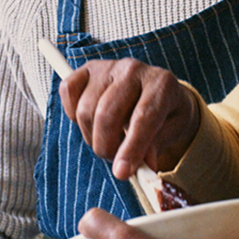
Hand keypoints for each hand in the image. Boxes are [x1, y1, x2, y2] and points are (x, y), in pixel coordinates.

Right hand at [58, 58, 200, 181]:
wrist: (158, 92)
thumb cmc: (165, 114)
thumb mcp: (170, 132)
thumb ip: (153, 148)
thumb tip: (137, 168)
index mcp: (162, 83)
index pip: (143, 117)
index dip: (131, 148)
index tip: (122, 173)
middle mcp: (134, 69)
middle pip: (107, 114)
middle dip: (106, 147)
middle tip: (113, 160)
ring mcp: (109, 66)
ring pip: (86, 109)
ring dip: (91, 136)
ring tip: (107, 141)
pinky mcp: (88, 68)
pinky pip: (68, 91)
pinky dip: (74, 114)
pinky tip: (91, 122)